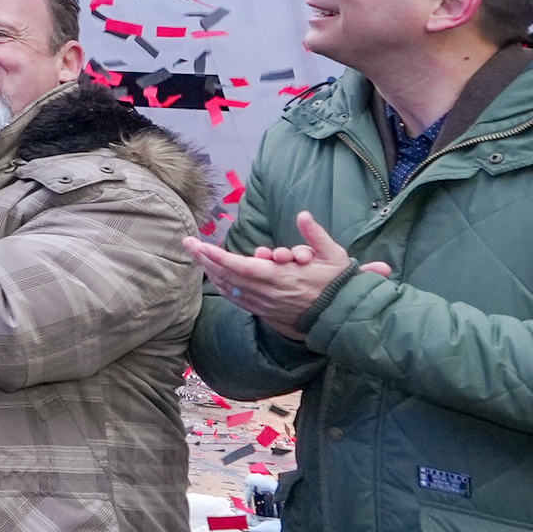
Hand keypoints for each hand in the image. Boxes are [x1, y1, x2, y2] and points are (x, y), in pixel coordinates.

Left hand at [194, 215, 356, 328]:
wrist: (342, 316)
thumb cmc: (337, 283)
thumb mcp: (333, 255)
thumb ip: (315, 235)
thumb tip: (303, 215)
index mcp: (281, 277)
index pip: (242, 267)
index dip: (219, 257)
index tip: (201, 246)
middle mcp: (269, 292)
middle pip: (229, 276)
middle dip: (206, 260)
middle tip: (189, 244)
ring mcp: (265, 304)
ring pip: (231, 289)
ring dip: (212, 273)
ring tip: (197, 256)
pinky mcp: (266, 313)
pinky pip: (238, 300)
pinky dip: (223, 288)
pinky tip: (214, 278)